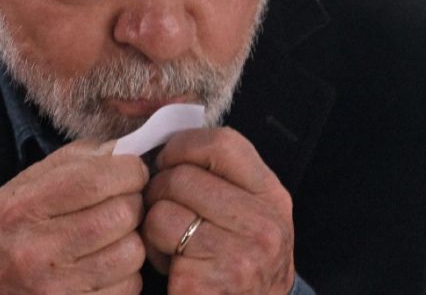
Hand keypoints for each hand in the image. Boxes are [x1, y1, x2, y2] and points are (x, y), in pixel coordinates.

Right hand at [0, 139, 149, 294]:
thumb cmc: (9, 229)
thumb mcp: (24, 186)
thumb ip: (73, 162)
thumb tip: (122, 151)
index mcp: (22, 208)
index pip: (93, 181)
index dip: (128, 171)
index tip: (132, 170)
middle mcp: (37, 249)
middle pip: (120, 215)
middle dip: (133, 203)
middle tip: (122, 202)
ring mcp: (56, 286)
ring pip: (131, 252)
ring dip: (132, 239)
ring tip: (113, 235)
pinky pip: (129, 285)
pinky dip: (126, 272)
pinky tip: (106, 264)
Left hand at [142, 127, 295, 294]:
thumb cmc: (241, 260)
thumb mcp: (249, 213)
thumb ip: (222, 177)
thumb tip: (166, 147)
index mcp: (271, 197)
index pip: (223, 144)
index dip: (183, 146)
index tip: (169, 161)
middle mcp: (262, 225)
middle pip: (182, 176)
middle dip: (160, 190)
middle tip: (166, 209)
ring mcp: (237, 256)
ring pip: (162, 209)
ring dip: (154, 224)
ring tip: (172, 240)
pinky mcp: (205, 284)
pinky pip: (155, 243)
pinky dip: (154, 253)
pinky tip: (173, 265)